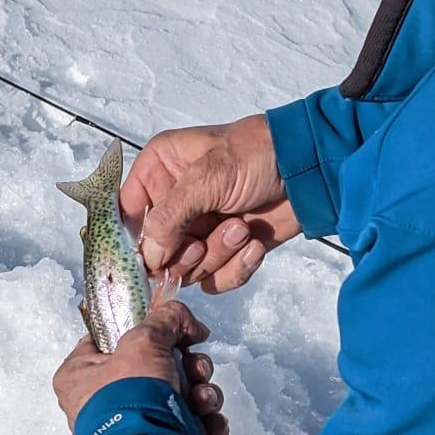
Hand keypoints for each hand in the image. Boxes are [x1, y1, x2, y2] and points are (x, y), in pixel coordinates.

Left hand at [53, 300, 227, 434]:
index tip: (174, 329)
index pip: (112, 338)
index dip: (146, 329)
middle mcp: (102, 400)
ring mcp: (133, 424)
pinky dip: (203, 419)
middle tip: (195, 367)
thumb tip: (186, 321)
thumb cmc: (132, 394)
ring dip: (200, 391)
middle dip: (187, 365)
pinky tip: (208, 421)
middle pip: (154, 365)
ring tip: (202, 399)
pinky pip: (188, 422)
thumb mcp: (144, 340)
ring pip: (178, 392)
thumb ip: (165, 318)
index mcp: (81, 374)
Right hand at [121, 114, 297, 293]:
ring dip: (216, 255)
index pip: (126, 215)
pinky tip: (253, 244)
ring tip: (240, 229)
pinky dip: (236, 267)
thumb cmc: (255, 156)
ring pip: (186, 270)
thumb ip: (170, 217)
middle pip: (154, 253)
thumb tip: (148, 258)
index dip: (131, 241)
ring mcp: (199, 229)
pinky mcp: (225, 250)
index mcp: (159, 171)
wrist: (309, 171)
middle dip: (183, 254)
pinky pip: (215, 279)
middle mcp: (173, 202)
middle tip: (201, 244)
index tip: (145, 259)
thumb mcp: (207, 178)